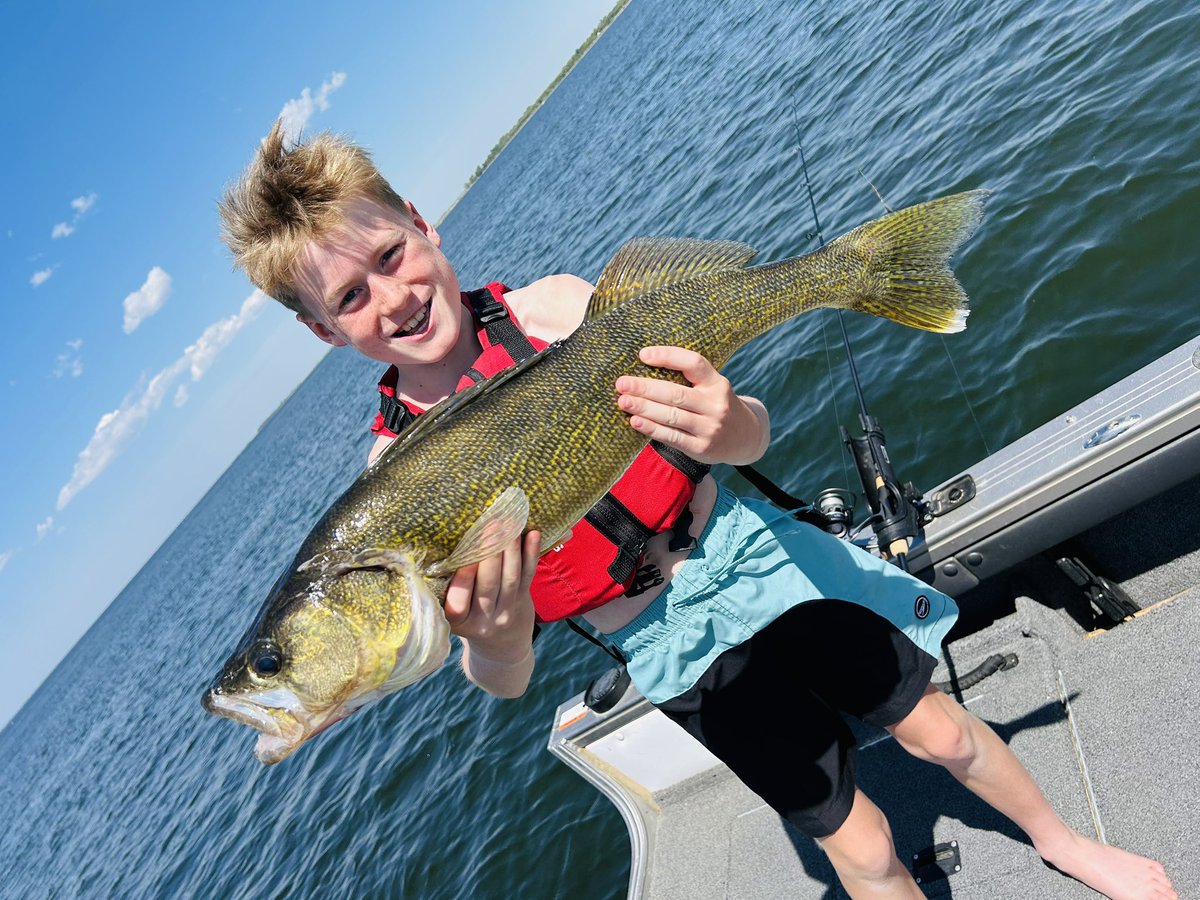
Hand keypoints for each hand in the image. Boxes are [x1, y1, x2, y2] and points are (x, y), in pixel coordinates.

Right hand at [444, 531, 540, 696]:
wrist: (500, 646)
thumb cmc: (467, 616)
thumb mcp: (453, 609)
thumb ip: (449, 586)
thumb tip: (444, 543)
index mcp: (457, 621)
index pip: (459, 599)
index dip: (463, 578)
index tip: (465, 555)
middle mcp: (482, 620)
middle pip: (488, 584)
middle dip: (490, 553)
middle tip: (490, 525)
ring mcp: (505, 613)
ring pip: (510, 578)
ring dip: (511, 549)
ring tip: (509, 524)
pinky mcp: (522, 603)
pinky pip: (528, 577)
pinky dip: (531, 554)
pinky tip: (533, 534)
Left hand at [615, 346, 769, 464]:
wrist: (745, 437)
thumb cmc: (716, 406)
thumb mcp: (712, 388)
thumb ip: (688, 380)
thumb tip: (644, 370)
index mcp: (717, 383)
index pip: (694, 363)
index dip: (668, 356)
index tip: (643, 355)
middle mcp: (716, 404)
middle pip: (676, 393)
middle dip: (645, 387)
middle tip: (622, 383)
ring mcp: (710, 427)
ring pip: (672, 416)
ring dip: (644, 408)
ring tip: (623, 402)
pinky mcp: (702, 447)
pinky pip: (672, 437)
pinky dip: (651, 429)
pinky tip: (635, 421)